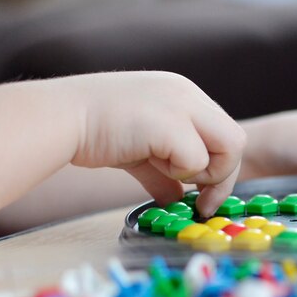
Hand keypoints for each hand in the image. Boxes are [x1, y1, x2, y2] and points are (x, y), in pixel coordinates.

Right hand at [65, 71, 245, 215]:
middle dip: (224, 177)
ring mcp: (181, 105)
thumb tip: (176, 200)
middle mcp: (188, 94)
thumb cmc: (93, 129)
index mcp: (182, 94)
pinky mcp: (170, 124)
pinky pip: (197, 160)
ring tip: (167, 174)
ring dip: (204, 174)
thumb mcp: (139, 148)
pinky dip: (180, 174)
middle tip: (204, 202)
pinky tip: (150, 165)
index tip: (202, 195)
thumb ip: (162, 172)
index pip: (223, 132)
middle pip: (235, 140)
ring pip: (229, 147)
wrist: (61, 118)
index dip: (219, 167)